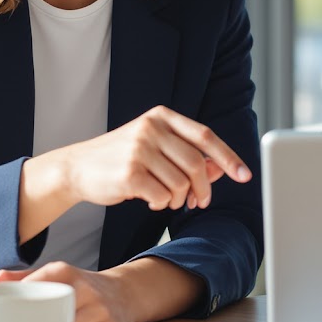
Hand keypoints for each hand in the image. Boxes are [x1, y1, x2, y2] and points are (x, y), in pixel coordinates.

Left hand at [0, 263, 136, 321]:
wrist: (126, 293)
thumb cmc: (80, 287)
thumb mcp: (54, 275)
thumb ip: (21, 279)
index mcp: (64, 271)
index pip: (32, 288)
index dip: (18, 306)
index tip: (5, 318)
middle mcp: (84, 288)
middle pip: (46, 316)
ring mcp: (100, 310)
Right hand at [37, 105, 251, 212]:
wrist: (77, 168)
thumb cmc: (121, 159)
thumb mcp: (155, 149)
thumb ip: (187, 156)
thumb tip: (221, 169)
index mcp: (161, 117)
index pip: (205, 136)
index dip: (228, 157)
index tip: (244, 175)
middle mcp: (151, 128)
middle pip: (196, 164)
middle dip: (203, 189)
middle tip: (199, 202)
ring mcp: (138, 149)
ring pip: (181, 184)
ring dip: (178, 199)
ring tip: (165, 198)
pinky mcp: (129, 173)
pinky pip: (162, 196)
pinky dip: (161, 204)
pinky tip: (150, 200)